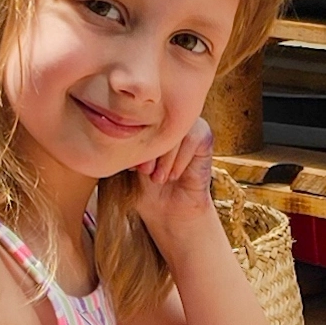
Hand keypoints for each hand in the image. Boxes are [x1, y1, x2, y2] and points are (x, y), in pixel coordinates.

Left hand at [132, 116, 214, 237]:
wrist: (168, 208)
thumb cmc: (146, 185)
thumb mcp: (133, 163)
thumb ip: (130, 144)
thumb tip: (121, 129)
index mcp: (147, 119)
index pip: (139, 117)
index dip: (135, 140)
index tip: (132, 167)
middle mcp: (168, 116)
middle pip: (157, 121)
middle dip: (150, 149)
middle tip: (145, 172)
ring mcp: (187, 124)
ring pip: (175, 131)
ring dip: (165, 157)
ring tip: (158, 177)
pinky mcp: (204, 135)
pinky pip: (192, 139)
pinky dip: (180, 159)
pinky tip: (174, 175)